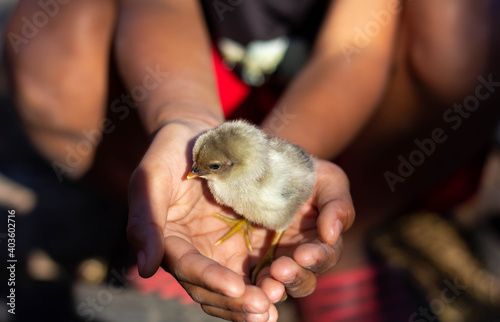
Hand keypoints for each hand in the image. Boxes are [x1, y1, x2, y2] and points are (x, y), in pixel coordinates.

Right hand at [127, 121, 353, 320]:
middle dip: (235, 303)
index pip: (187, 267)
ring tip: (274, 308)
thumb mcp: (152, 178)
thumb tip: (144, 269)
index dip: (210, 279)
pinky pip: (252, 271)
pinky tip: (283, 290)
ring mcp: (216, 251)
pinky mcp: (239, 243)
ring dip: (251, 302)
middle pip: (210, 290)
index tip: (237, 287)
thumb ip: (145, 221)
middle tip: (264, 309)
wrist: (198, 136)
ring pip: (232, 288)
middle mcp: (192, 253)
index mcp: (168, 241)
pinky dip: (264, 283)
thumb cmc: (171, 153)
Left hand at [253, 159, 354, 297]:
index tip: (304, 253)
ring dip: (272, 287)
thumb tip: (332, 235)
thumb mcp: (326, 179)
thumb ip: (337, 204)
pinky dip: (247, 290)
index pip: (323, 257)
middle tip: (281, 269)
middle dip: (294, 277)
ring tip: (265, 283)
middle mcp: (296, 257)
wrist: (262, 162)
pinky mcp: (242, 262)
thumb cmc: (301, 170)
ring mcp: (268, 262)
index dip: (317, 258)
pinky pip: (246, 283)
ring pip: (275, 286)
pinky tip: (243, 290)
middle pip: (301, 280)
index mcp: (319, 241)